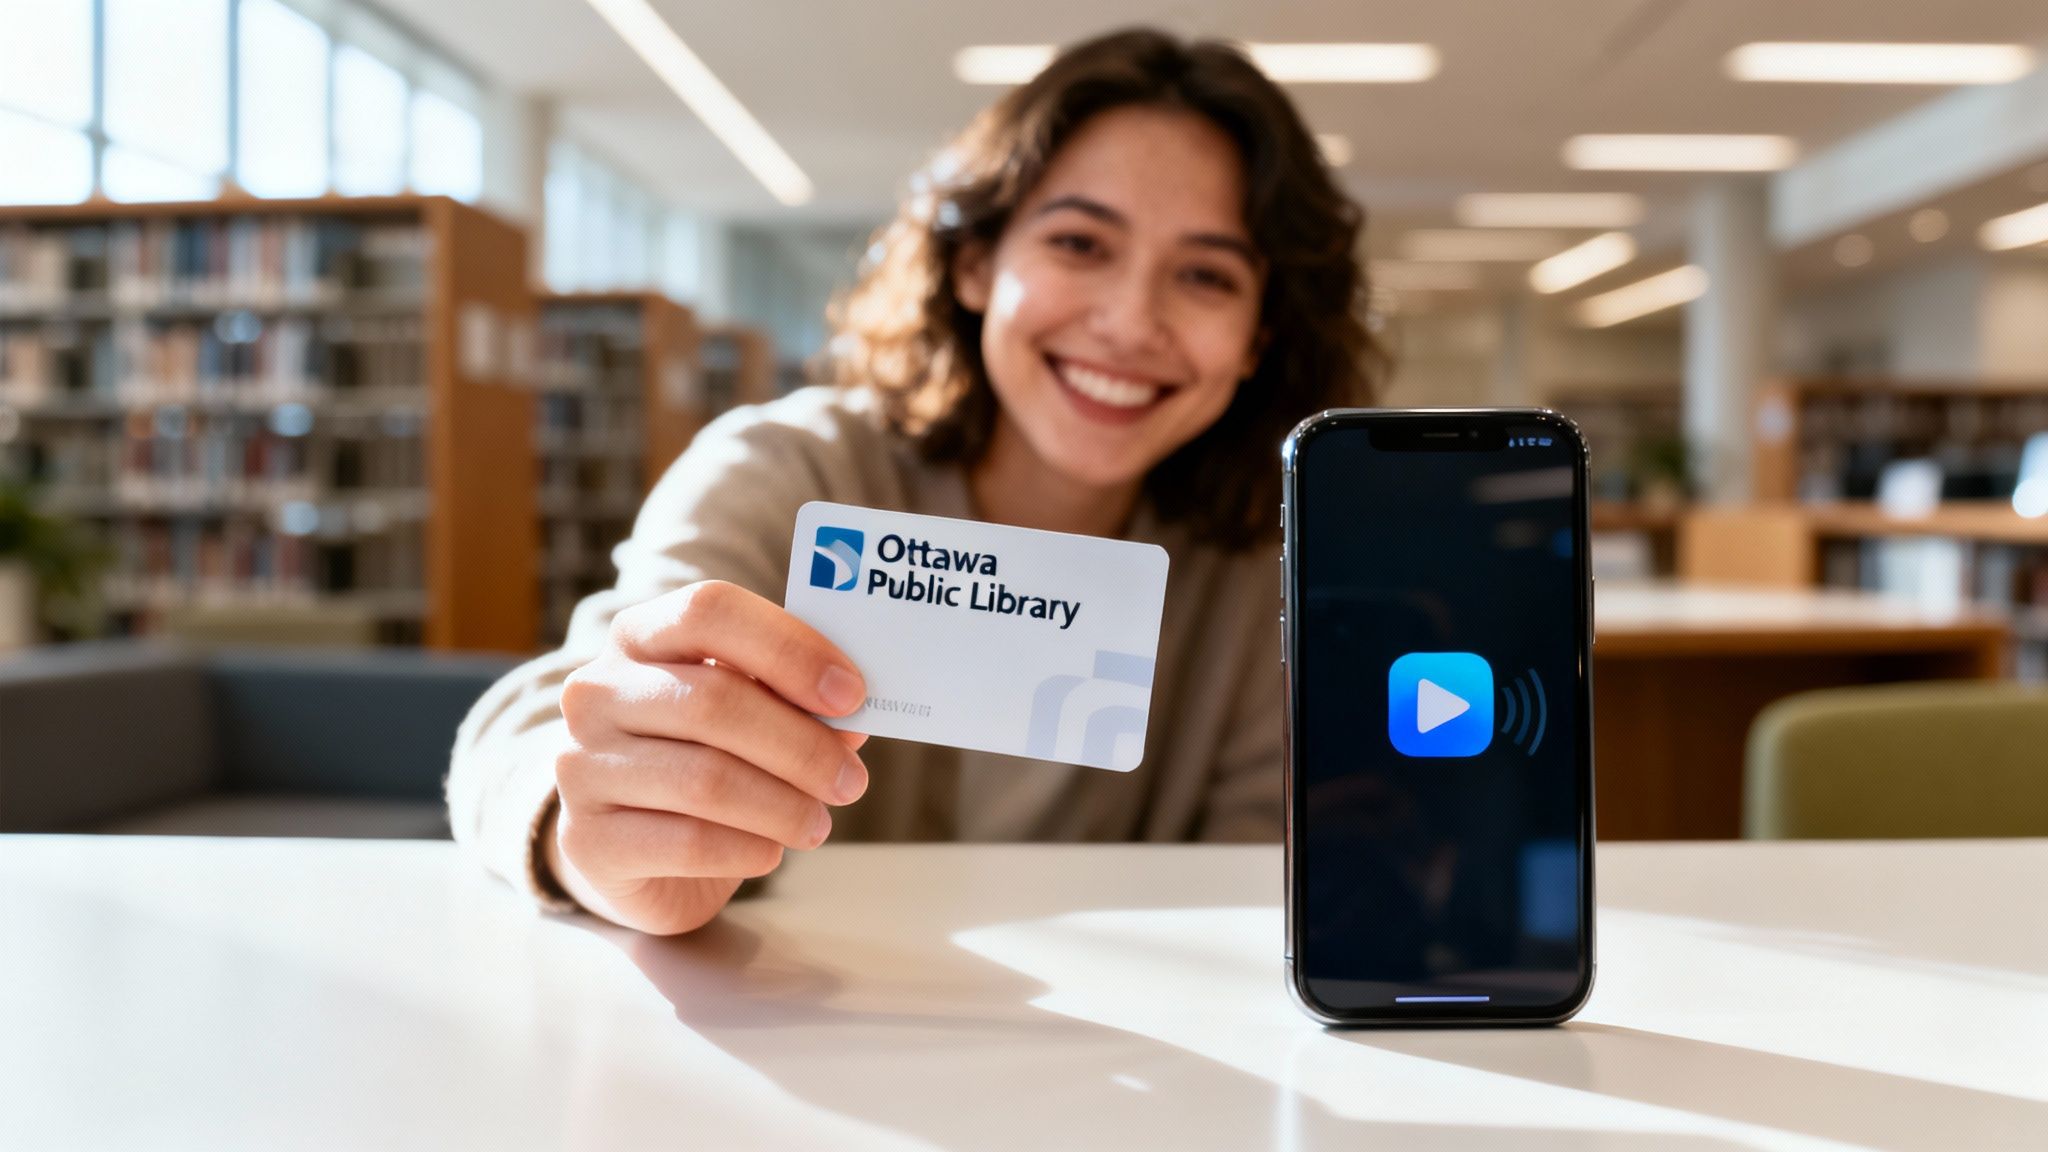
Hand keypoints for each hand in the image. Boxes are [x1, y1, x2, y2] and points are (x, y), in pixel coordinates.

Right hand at [547, 580, 869, 933]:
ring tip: (818, 822)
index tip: (851, 694)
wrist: (621, 845)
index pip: (709, 611)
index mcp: (639, 636)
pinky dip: (747, 848)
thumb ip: (791, 702)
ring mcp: (581, 765)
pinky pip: (687, 842)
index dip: (789, 649)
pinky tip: (770, 852)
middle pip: (713, 702)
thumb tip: (853, 715)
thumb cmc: (697, 759)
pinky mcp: (588, 841)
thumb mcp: (742, 714)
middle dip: (800, 745)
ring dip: (783, 805)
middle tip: (851, 779)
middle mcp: (597, 692)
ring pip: (705, 779)